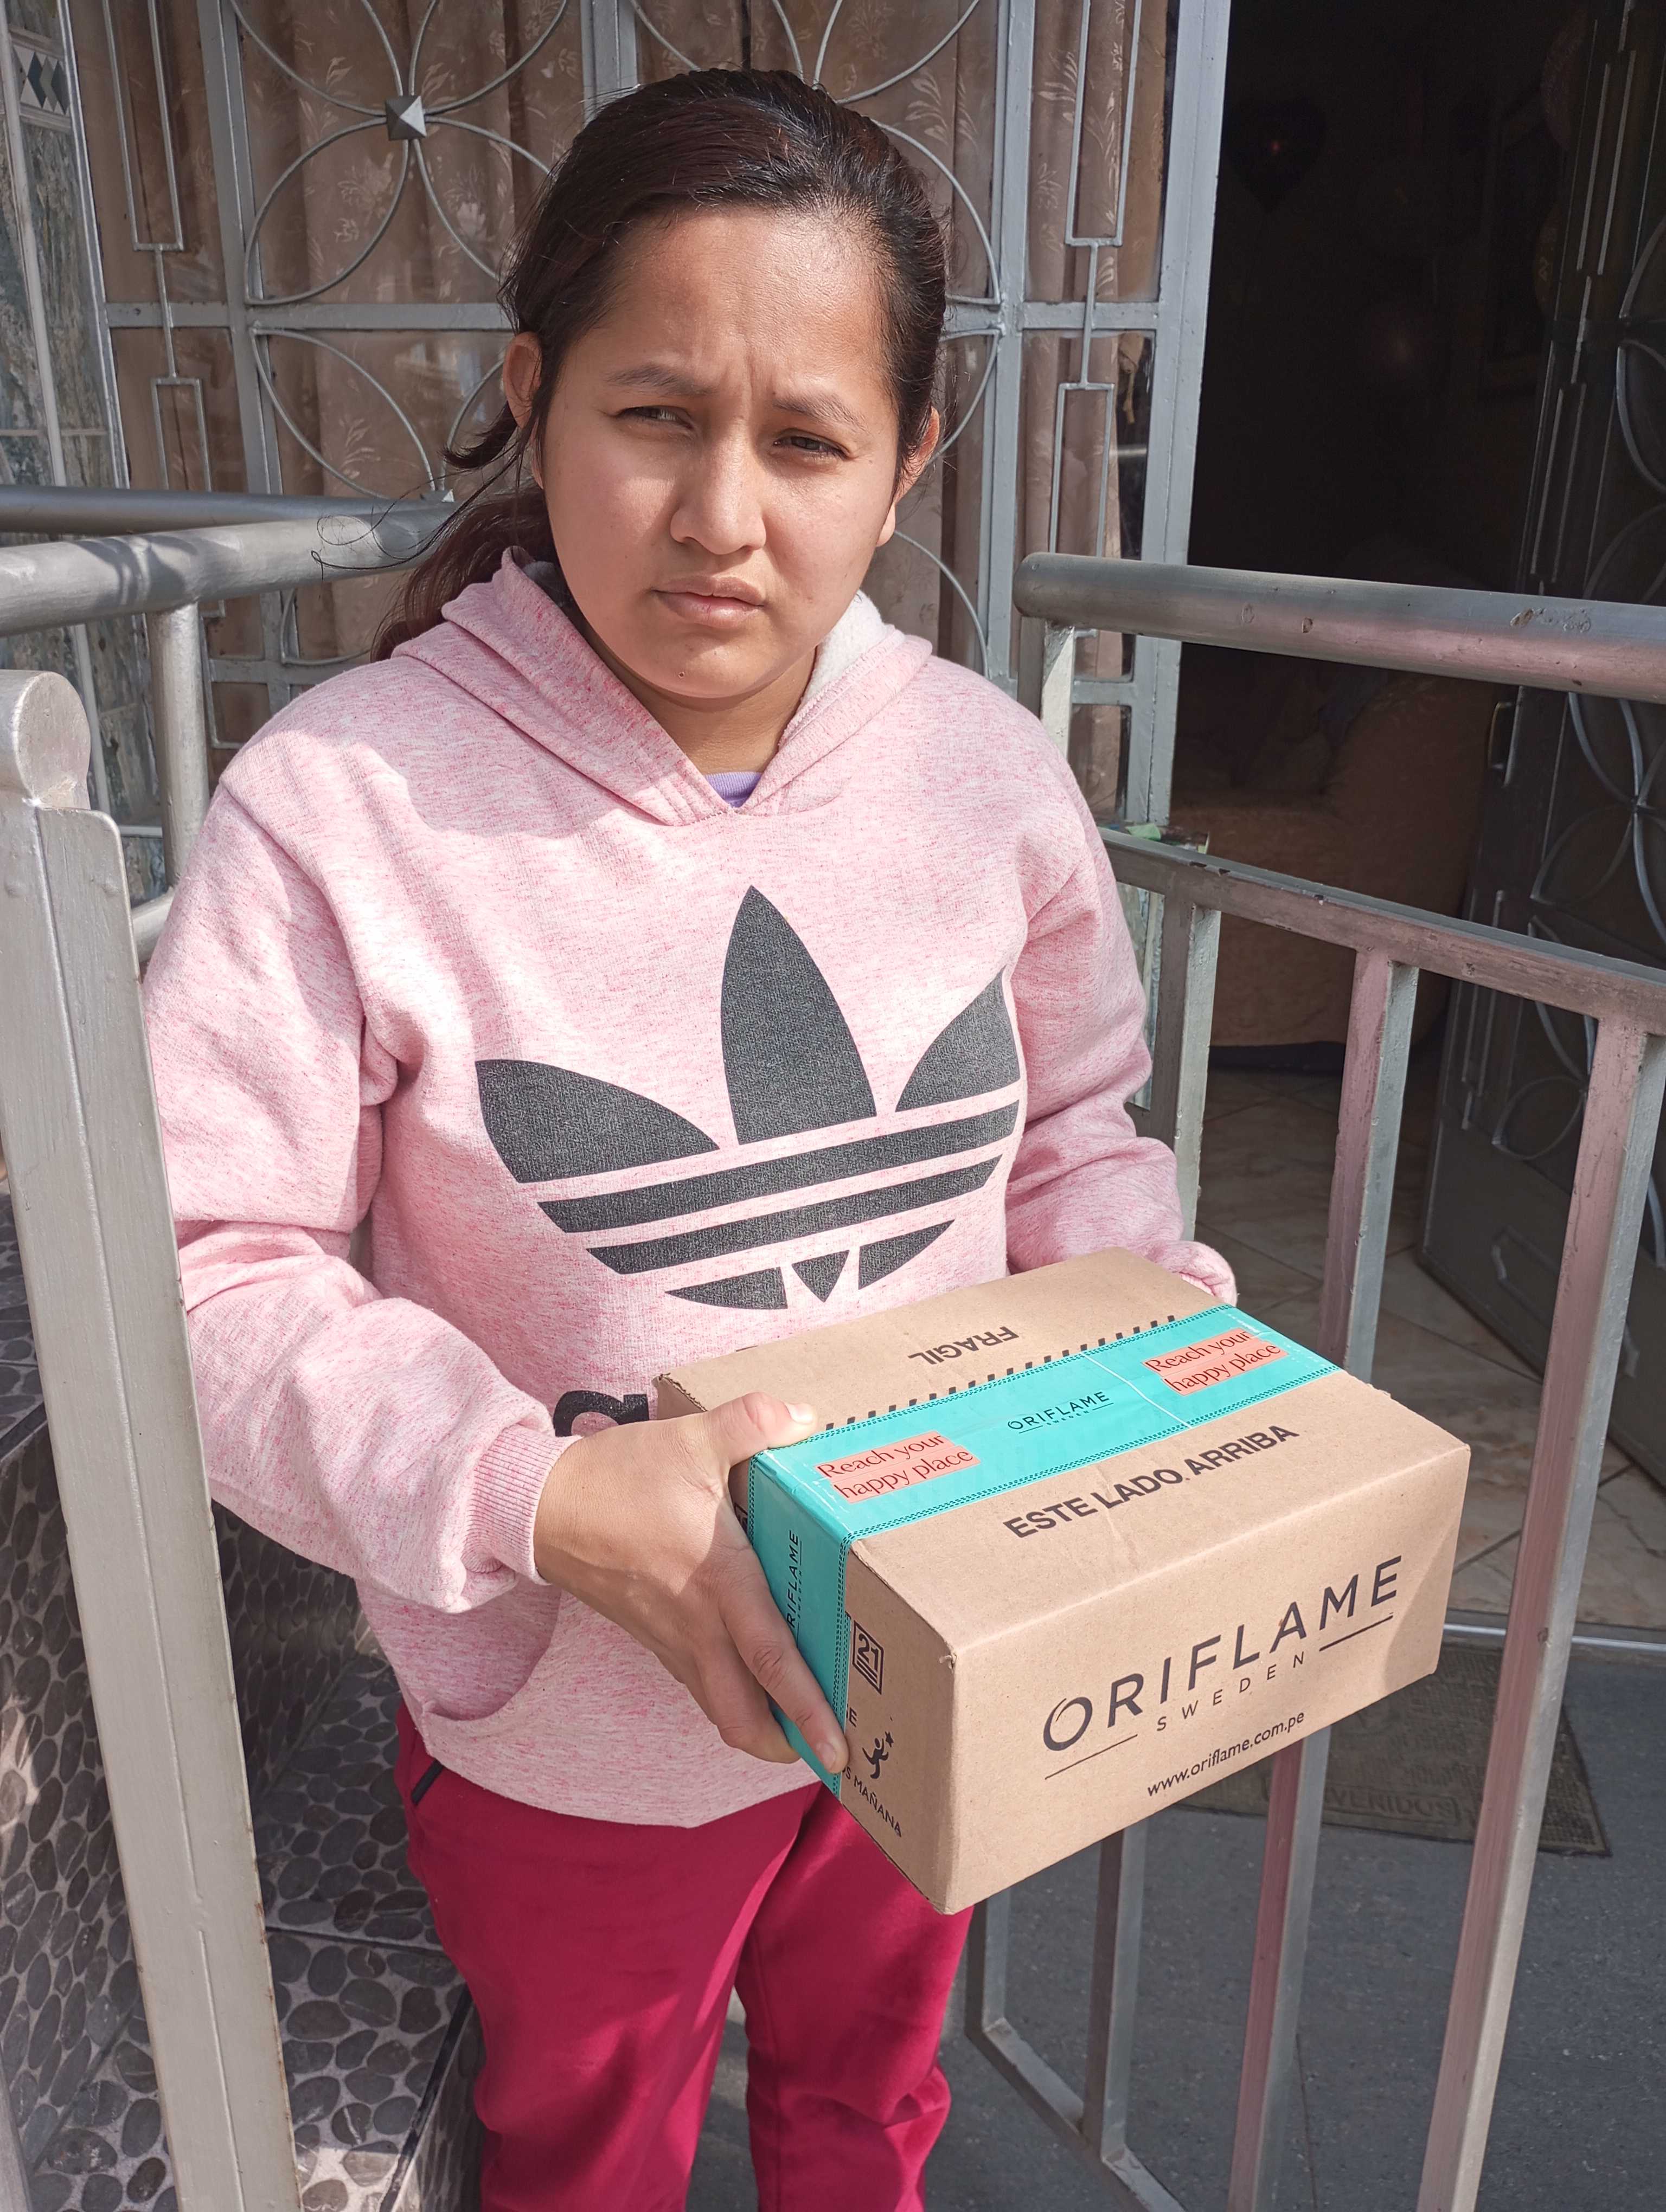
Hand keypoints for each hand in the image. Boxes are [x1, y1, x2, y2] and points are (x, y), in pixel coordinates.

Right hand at [531, 1392, 847, 1770]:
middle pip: (744, 1716)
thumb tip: (808, 1417)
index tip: (840, 1746)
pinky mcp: (656, 1639)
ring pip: (721, 1708)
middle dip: (789, 1745)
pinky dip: (733, 1699)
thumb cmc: (617, 1479)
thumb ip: (753, 1423)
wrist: (542, 1508)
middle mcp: (697, 1625)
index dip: (807, 1706)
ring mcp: (672, 1639)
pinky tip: (755, 1684)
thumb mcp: (690, 1438)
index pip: (771, 1657)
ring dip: (761, 1728)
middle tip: (834, 1754)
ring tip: (804, 1731)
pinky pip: (701, 1686)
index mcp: (717, 1581)